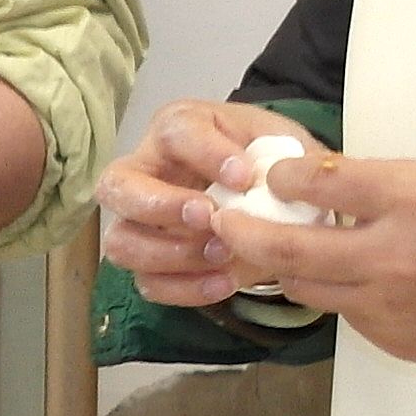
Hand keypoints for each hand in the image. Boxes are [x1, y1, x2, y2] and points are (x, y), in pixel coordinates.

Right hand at [94, 98, 310, 305]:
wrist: (266, 194)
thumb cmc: (263, 159)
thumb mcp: (282, 143)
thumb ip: (289, 156)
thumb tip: (298, 181)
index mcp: (179, 127)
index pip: (175, 132)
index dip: (205, 155)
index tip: (244, 177)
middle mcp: (145, 169)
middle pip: (117, 185)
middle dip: (161, 206)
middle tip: (210, 218)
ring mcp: (140, 220)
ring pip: (120, 241)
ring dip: (170, 254)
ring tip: (222, 254)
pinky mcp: (149, 261)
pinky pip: (146, 283)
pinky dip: (183, 288)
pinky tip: (223, 283)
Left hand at [233, 151, 415, 368]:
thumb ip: (387, 183)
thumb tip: (326, 184)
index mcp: (413, 202)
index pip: (321, 182)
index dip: (283, 176)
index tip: (269, 174)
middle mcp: (392, 259)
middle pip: (290, 248)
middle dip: (246, 231)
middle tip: (222, 220)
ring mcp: (391, 309)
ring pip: (310, 288)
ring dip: (289, 267)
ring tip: (279, 248)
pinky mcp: (399, 343)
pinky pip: (348, 315)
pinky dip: (339, 294)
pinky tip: (354, 280)